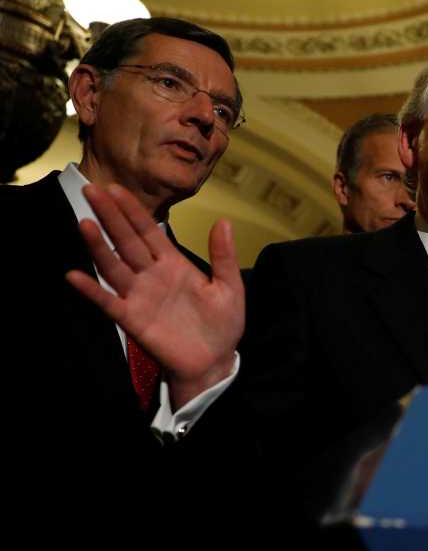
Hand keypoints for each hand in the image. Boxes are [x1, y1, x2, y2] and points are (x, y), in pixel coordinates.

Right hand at [65, 184, 243, 410]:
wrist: (215, 362)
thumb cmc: (222, 325)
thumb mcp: (230, 288)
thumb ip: (224, 257)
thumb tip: (224, 221)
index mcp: (174, 264)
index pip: (149, 231)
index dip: (133, 211)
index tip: (115, 188)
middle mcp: (152, 275)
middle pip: (127, 241)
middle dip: (110, 217)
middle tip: (91, 190)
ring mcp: (140, 296)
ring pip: (114, 266)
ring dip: (98, 246)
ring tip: (84, 223)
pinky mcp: (133, 319)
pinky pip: (109, 302)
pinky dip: (92, 290)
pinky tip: (74, 276)